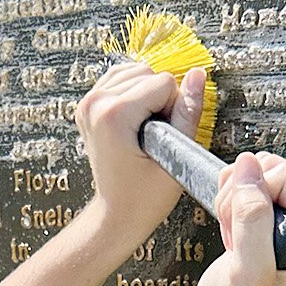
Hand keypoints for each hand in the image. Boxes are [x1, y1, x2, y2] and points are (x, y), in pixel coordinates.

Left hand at [76, 59, 207, 252]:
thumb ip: (188, 112)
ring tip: (145, 130)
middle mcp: (95, 103)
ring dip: (147, 95)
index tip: (164, 138)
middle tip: (155, 136)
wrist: (117, 214)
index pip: (163, 82)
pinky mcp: (89, 104)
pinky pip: (121, 78)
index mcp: (113, 115)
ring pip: (135, 71)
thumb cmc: (143, 197)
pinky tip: (136, 120)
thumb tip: (197, 76)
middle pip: (148, 72)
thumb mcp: (175, 156)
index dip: (174, 109)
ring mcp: (88, 103)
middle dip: (160, 100)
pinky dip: (135, 93)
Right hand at [190, 153, 285, 285]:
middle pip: (279, 170)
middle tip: (238, 241)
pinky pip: (262, 176)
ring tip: (239, 240)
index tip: (244, 240)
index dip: (254, 200)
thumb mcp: (246, 274)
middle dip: (246, 199)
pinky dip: (240, 199)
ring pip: (267, 170)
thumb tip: (248, 166)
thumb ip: (252, 220)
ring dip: (239, 200)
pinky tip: (240, 232)